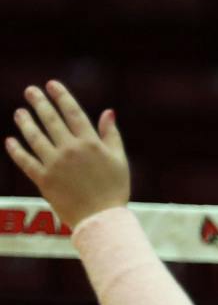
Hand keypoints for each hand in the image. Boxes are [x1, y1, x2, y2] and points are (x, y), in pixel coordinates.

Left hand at [6, 81, 130, 228]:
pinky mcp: (43, 179)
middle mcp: (70, 149)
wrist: (103, 220)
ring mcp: (55, 164)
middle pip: (50, 120)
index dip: (61, 96)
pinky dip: (16, 150)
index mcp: (90, 143)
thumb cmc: (115, 190)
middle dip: (39, 103)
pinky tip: (10, 141)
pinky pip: (25, 161)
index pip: (73, 112)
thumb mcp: (119, 160)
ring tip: (20, 112)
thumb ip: (112, 135)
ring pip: (34, 137)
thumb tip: (108, 112)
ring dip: (25, 122)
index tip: (51, 85)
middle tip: (30, 91)